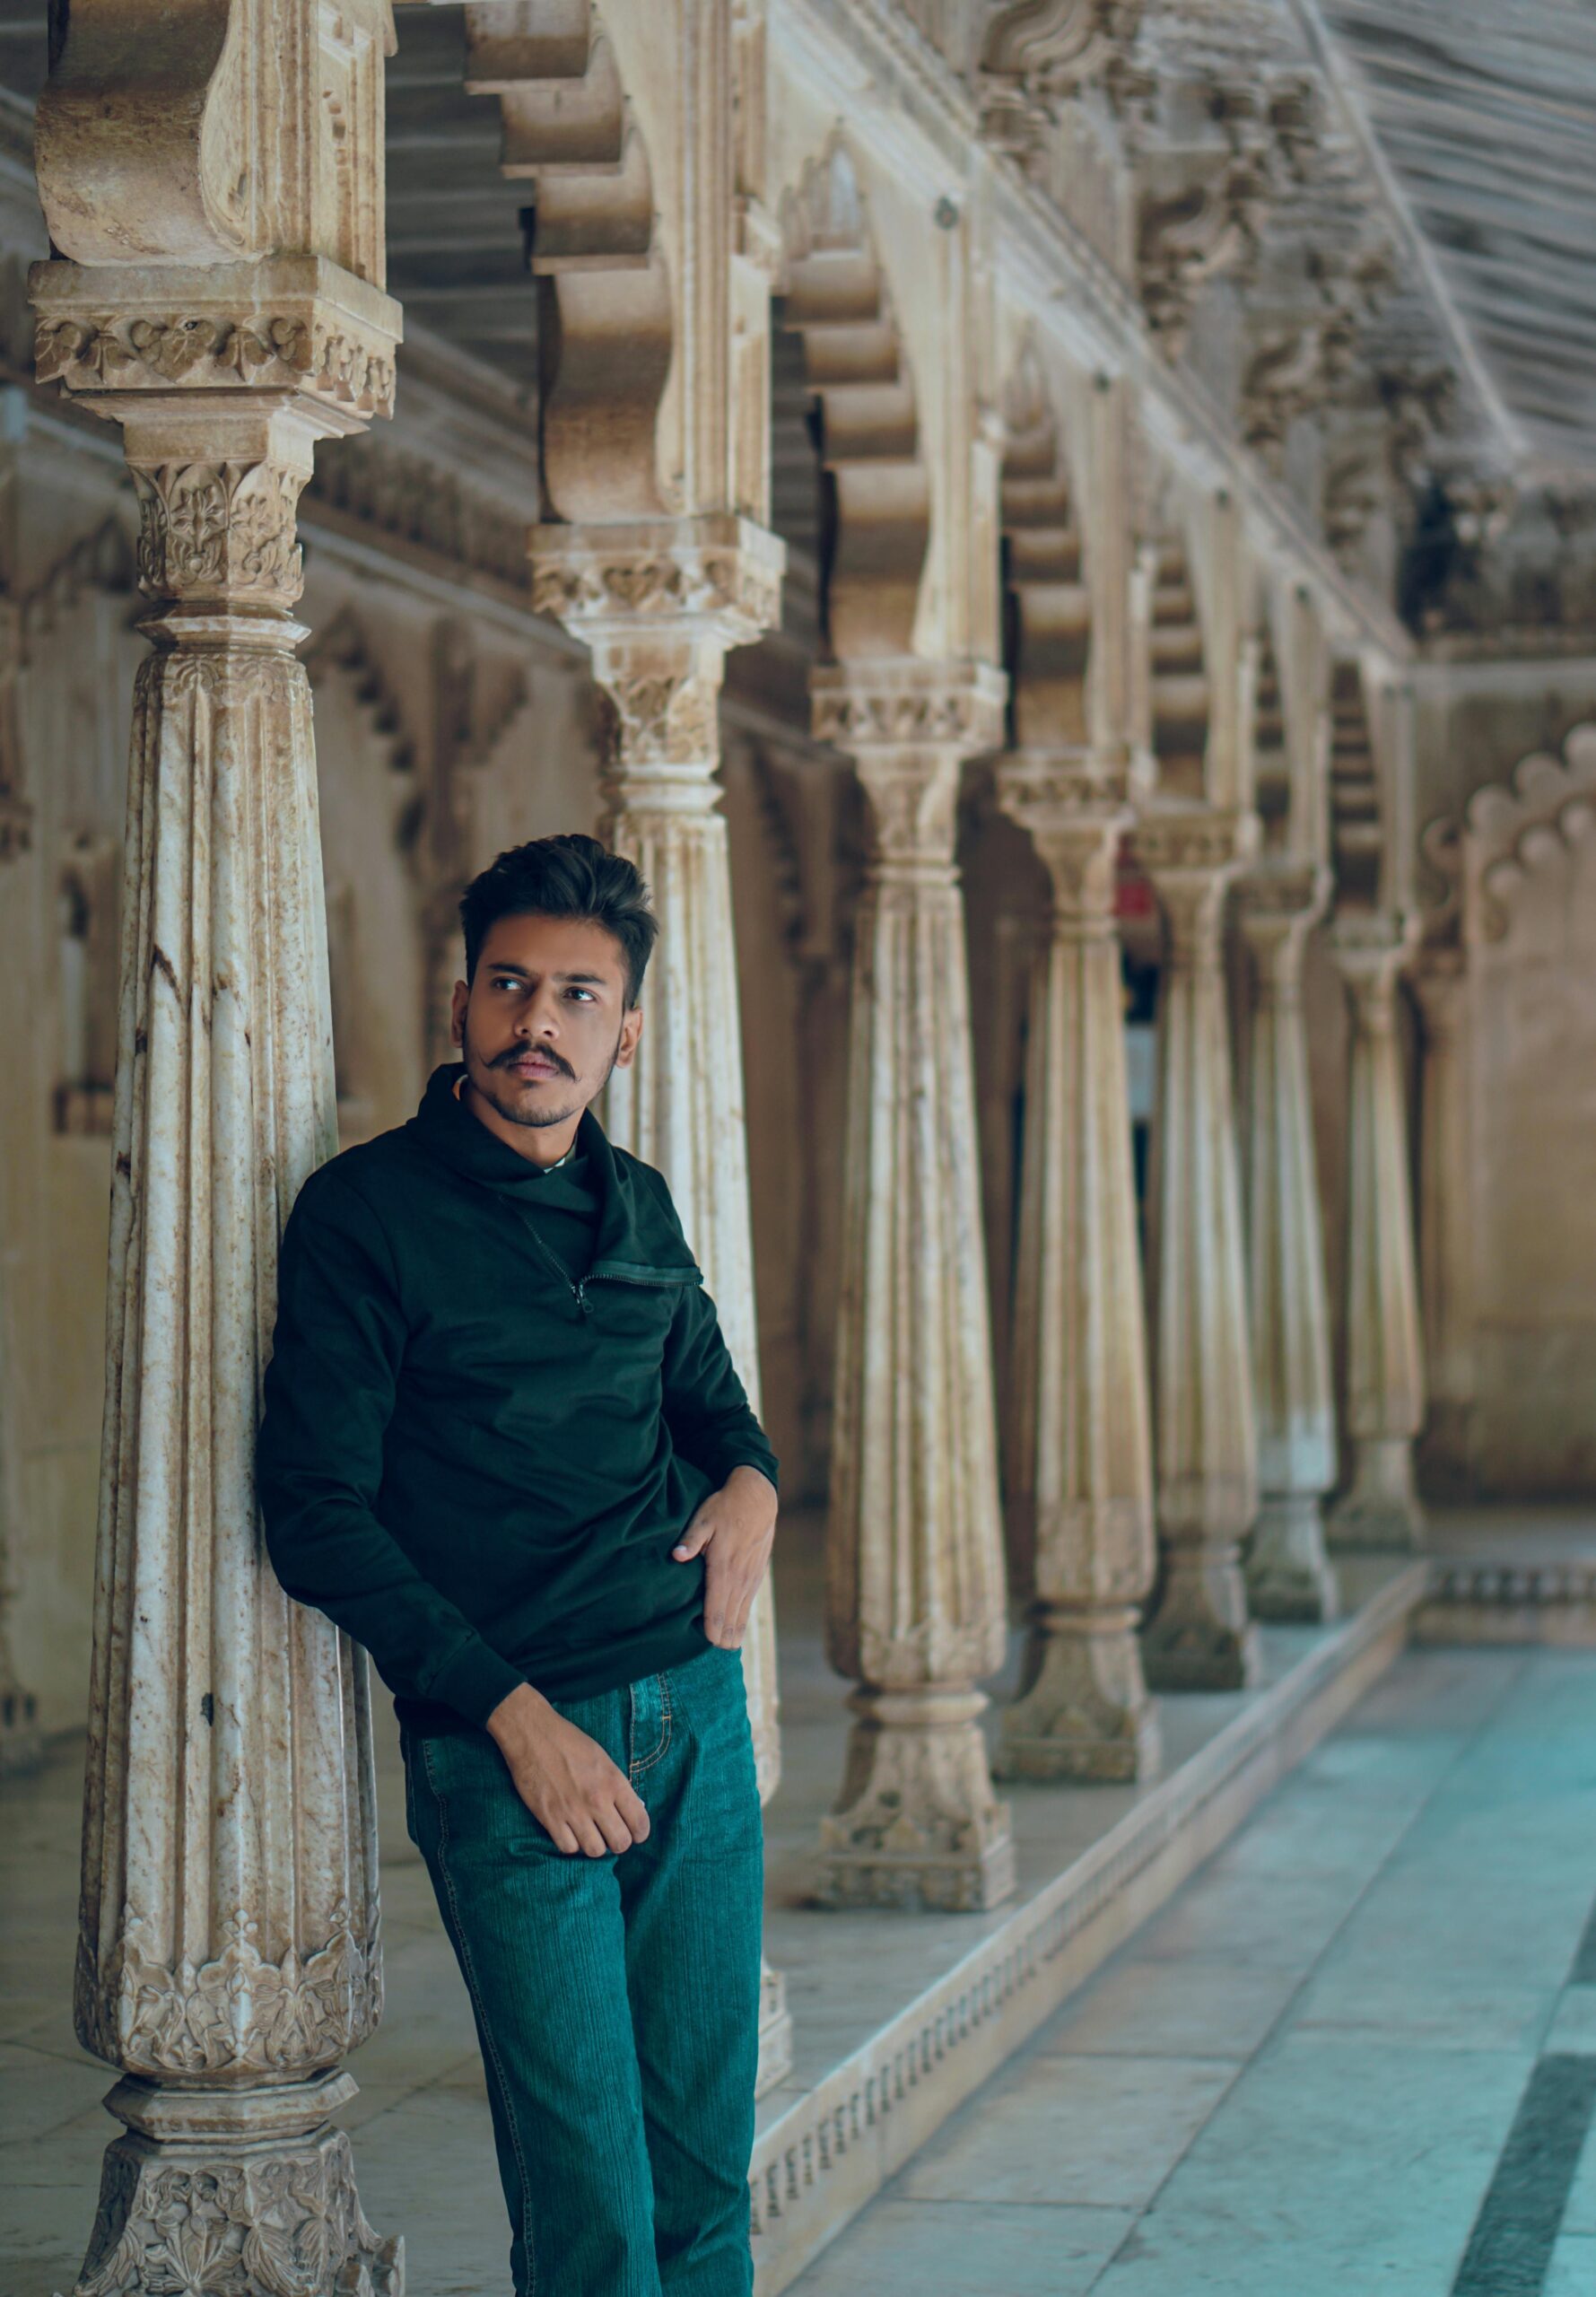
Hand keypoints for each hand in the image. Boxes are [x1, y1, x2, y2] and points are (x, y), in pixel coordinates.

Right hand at [485, 1682, 650, 1856]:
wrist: (533, 1735)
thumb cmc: (570, 1742)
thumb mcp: (603, 1759)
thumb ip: (616, 1786)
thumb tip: (627, 1811)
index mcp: (614, 1782)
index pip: (640, 1823)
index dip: (639, 1832)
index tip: (634, 1832)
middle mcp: (597, 1800)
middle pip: (620, 1843)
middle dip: (619, 1842)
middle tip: (611, 1834)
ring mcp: (573, 1812)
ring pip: (595, 1851)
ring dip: (595, 1845)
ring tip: (590, 1833)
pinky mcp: (550, 1818)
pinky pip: (568, 1848)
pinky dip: (571, 1843)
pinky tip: (570, 1831)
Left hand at [672, 1464, 777, 1648]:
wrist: (757, 1498)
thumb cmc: (724, 1507)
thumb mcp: (703, 1518)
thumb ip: (691, 1540)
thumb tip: (676, 1556)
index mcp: (723, 1567)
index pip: (717, 1606)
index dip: (713, 1627)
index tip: (708, 1643)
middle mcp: (739, 1577)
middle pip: (732, 1615)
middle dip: (724, 1635)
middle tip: (715, 1651)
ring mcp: (750, 1576)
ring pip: (743, 1611)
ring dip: (736, 1630)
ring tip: (729, 1647)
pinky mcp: (757, 1573)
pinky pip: (749, 1601)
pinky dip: (743, 1617)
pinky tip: (739, 1627)